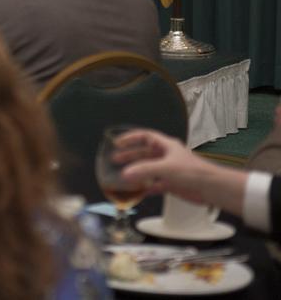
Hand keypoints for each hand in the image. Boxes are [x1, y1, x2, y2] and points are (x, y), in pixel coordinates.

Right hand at [117, 129, 247, 212]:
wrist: (211, 188)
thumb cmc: (194, 172)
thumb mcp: (165, 168)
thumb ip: (144, 171)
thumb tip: (125, 174)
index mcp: (166, 146)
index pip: (145, 137)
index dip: (130, 138)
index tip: (118, 142)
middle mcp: (167, 156)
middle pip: (144, 153)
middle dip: (130, 155)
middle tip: (116, 159)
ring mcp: (169, 170)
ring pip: (149, 169)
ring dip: (137, 172)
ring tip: (123, 175)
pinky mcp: (173, 184)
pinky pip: (155, 184)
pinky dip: (146, 187)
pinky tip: (139, 190)